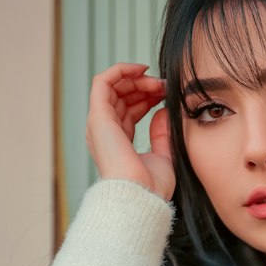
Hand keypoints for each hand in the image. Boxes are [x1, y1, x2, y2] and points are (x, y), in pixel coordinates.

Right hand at [85, 62, 173, 198]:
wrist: (141, 196)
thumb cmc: (152, 187)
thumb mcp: (164, 156)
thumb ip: (162, 133)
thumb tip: (164, 111)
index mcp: (119, 142)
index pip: (129, 110)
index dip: (148, 97)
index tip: (167, 94)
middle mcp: (106, 132)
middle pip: (121, 97)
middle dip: (144, 86)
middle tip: (164, 86)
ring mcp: (100, 124)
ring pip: (113, 87)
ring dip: (136, 78)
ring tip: (157, 81)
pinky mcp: (98, 117)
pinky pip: (103, 82)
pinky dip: (120, 71)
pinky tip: (141, 70)